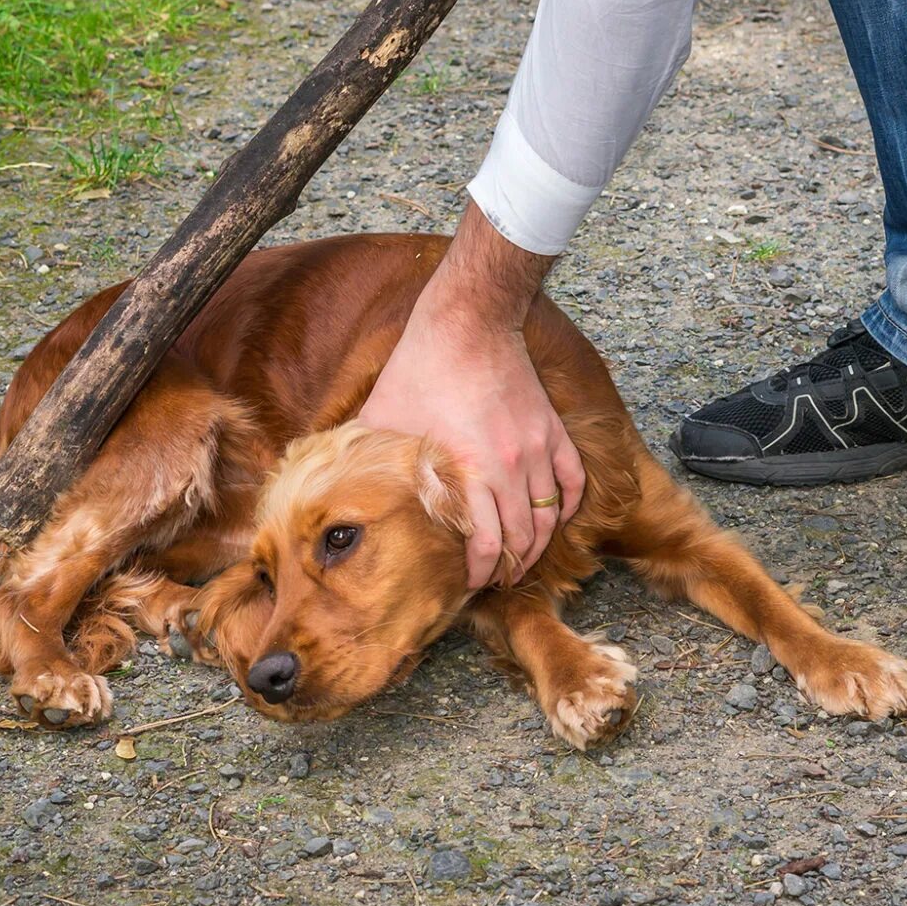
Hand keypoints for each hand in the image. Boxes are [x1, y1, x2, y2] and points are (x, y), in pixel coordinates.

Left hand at [358, 204, 585, 588]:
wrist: (469, 322)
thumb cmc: (420, 368)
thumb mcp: (382, 418)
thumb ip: (367, 457)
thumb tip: (334, 488)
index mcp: (469, 471)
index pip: (488, 544)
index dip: (482, 572)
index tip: (471, 583)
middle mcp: (511, 467)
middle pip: (525, 538)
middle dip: (511, 567)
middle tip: (498, 579)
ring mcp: (538, 449)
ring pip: (550, 515)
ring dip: (539, 543)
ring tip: (524, 558)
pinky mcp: (552, 430)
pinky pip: (572, 481)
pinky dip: (566, 506)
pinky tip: (554, 518)